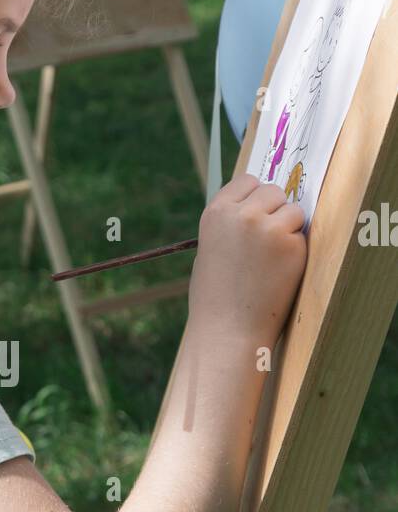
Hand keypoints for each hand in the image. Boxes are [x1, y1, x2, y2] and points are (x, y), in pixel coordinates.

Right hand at [188, 172, 307, 346]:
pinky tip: (278, 273)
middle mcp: (241, 214)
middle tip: (266, 243)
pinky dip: (296, 251)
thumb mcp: (210, 249)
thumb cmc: (216, 296)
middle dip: (274, 211)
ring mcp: (267, 227)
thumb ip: (231, 224)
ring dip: (288, 229)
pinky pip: (302, 235)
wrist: (227, 330)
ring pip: (292, 210)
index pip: (248, 180)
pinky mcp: (291, 244)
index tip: (257, 215)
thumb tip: (257, 206)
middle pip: (273, 190)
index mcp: (216, 212)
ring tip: (270, 260)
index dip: (255, 197)